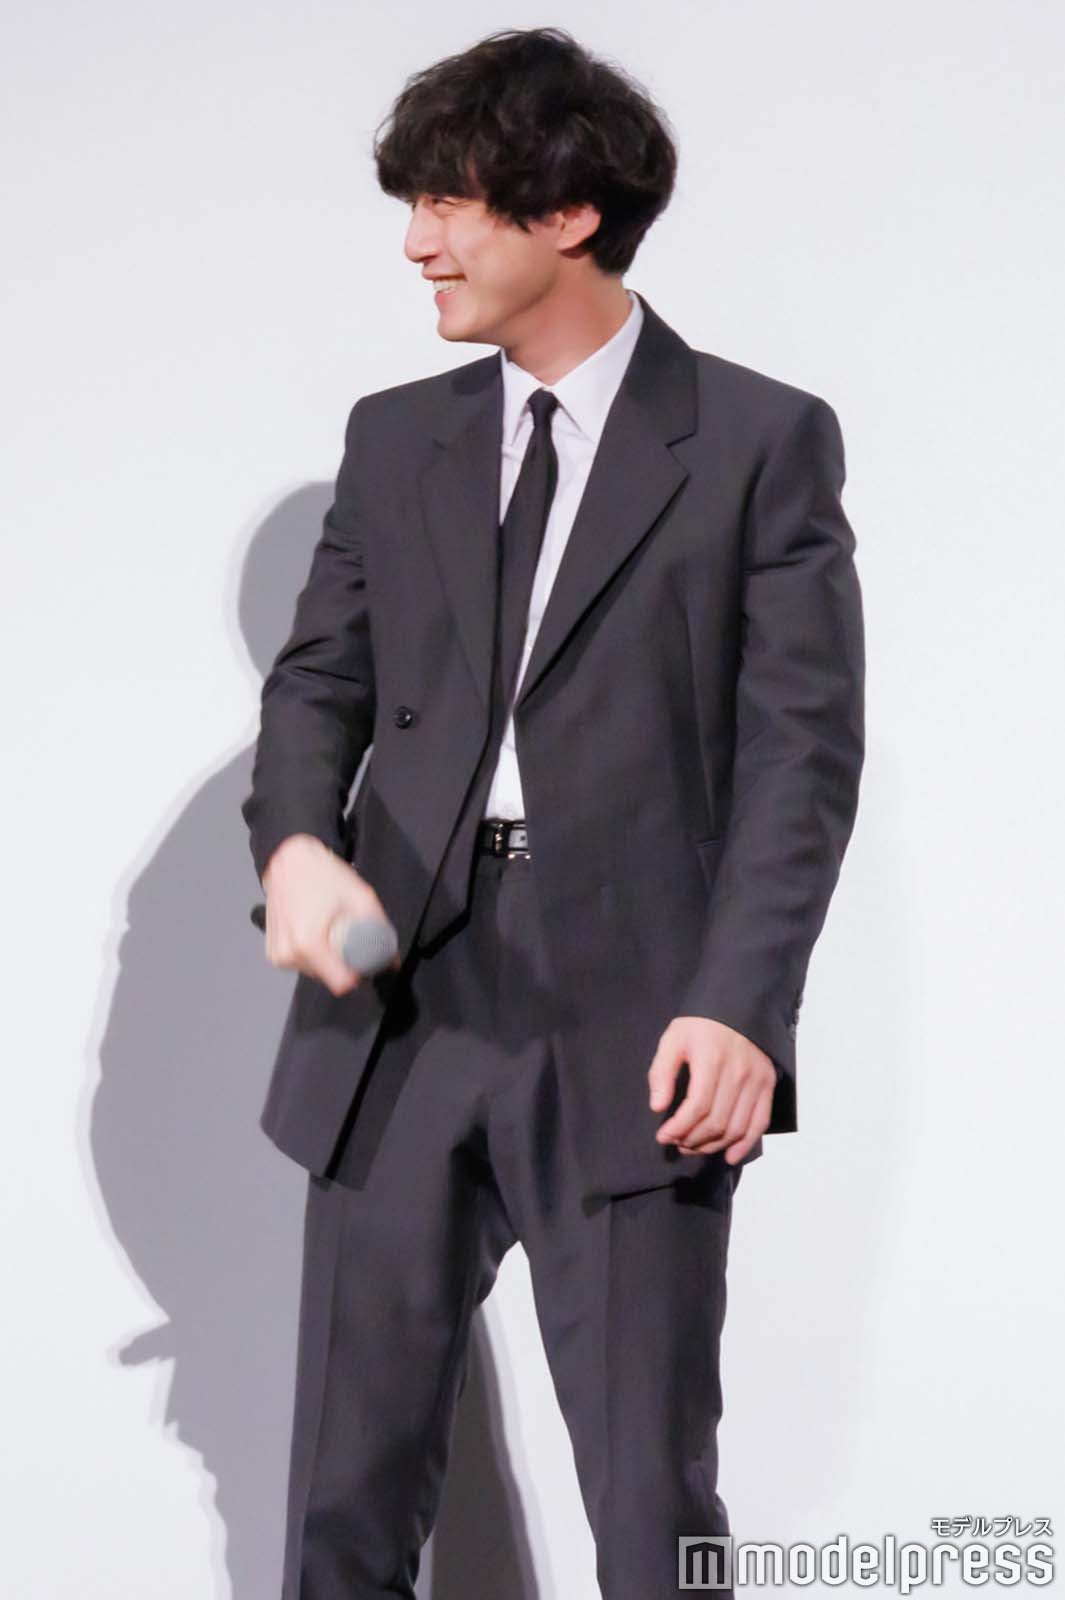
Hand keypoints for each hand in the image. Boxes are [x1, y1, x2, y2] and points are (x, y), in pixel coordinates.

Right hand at [260, 833, 400, 996]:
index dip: (359, 972)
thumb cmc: (323, 875)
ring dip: (328, 957)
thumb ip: (378, 930)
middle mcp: (289, 954)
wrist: (289, 861)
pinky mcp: (273, 954)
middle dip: (343, 961)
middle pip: (330, 978)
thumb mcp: (361, 897)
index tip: (363, 957)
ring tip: (327, 928)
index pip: (341, 983)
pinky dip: (313, 953)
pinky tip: (314, 931)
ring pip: (316, 973)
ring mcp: (278, 956)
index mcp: (308, 942)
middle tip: (345, 933)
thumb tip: (391, 959)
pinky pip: (303, 965)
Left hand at [647, 1016, 776, 1164]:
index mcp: (712, 1059)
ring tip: (693, 1147)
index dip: (679, 1128)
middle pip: (716, 1122)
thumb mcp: (673, 1039)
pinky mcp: (768, 1085)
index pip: (697, 1107)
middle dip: (692, 1139)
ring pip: (736, 1128)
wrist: (737, 1008)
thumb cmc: (700, 1025)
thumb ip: (661, 1072)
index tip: (663, 1136)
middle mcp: (738, 1073)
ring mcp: (757, 1081)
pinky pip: (759, 1123)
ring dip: (712, 1145)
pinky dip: (745, 1145)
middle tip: (676, 1142)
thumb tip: (658, 1107)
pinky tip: (728, 1156)